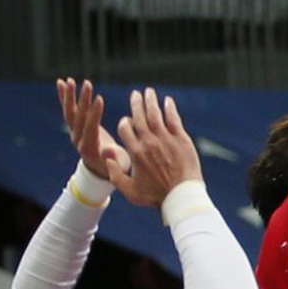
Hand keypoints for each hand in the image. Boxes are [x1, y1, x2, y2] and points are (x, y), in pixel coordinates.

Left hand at [56, 78, 125, 178]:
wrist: (101, 167)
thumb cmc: (115, 165)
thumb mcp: (119, 164)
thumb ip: (114, 158)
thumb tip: (110, 151)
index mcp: (89, 148)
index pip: (90, 128)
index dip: (94, 114)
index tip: (100, 99)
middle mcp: (77, 139)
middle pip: (78, 118)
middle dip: (82, 101)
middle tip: (88, 84)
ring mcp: (74, 132)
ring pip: (70, 112)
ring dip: (69, 96)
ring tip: (70, 80)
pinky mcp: (74, 125)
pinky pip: (68, 109)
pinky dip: (64, 96)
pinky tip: (61, 82)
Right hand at [106, 88, 203, 206]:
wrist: (182, 196)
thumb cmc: (155, 196)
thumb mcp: (129, 191)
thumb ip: (115, 174)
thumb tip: (106, 158)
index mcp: (135, 152)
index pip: (125, 128)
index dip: (124, 122)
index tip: (127, 120)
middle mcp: (148, 142)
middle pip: (139, 116)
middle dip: (136, 103)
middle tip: (135, 94)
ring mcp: (165, 139)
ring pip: (155, 114)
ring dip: (150, 101)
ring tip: (148, 92)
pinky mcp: (181, 139)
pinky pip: (173, 118)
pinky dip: (169, 108)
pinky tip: (167, 100)